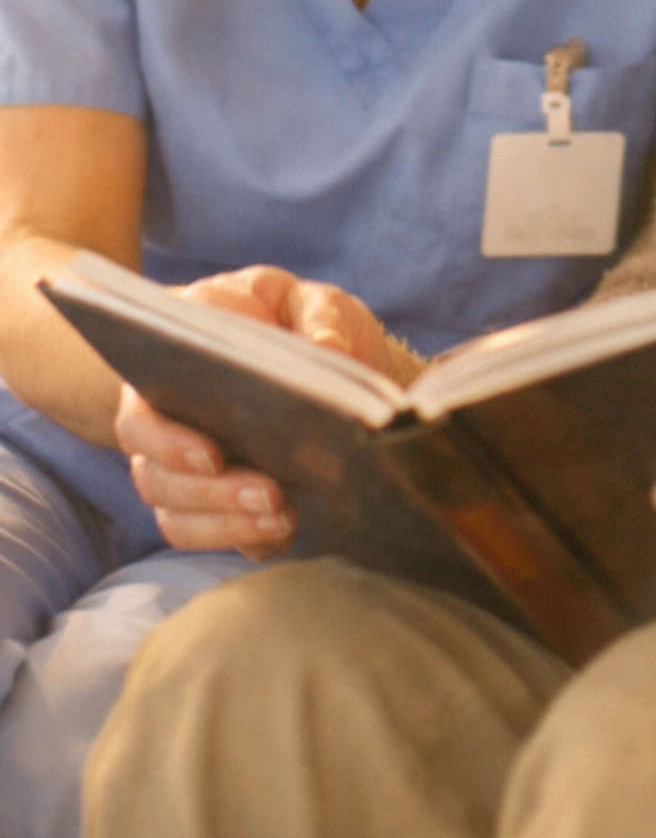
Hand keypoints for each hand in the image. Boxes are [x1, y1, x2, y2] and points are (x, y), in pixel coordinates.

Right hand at [115, 267, 402, 554]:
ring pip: (180, 516)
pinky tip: (285, 532)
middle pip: (160, 478)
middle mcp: (162, 428)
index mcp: (167, 371)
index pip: (143, 416)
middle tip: (271, 494)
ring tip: (284, 517)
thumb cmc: (278, 314)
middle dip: (214, 494)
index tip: (212, 456)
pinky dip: (247, 540)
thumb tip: (329, 351)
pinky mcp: (216, 504)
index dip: (169, 443)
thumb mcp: (300, 297)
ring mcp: (184, 472)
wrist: (284, 343)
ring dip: (228, 525)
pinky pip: (216, 537)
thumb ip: (317, 317)